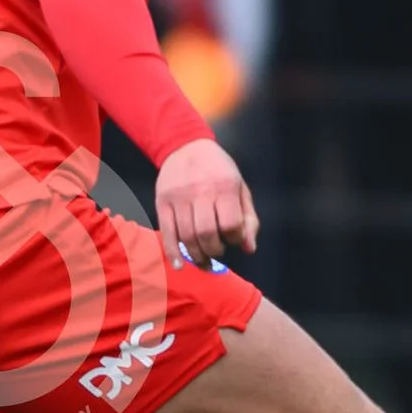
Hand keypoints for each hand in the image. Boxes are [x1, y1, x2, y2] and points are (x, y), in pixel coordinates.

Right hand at [154, 137, 255, 259]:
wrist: (186, 146)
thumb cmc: (218, 170)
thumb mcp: (239, 188)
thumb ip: (248, 218)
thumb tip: (249, 249)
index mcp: (223, 187)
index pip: (230, 225)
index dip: (234, 238)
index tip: (233, 238)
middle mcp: (200, 192)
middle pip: (206, 234)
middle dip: (215, 250)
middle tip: (218, 250)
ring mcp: (179, 198)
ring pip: (187, 237)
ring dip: (197, 256)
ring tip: (204, 260)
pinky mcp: (162, 202)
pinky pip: (167, 233)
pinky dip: (173, 253)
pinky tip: (180, 265)